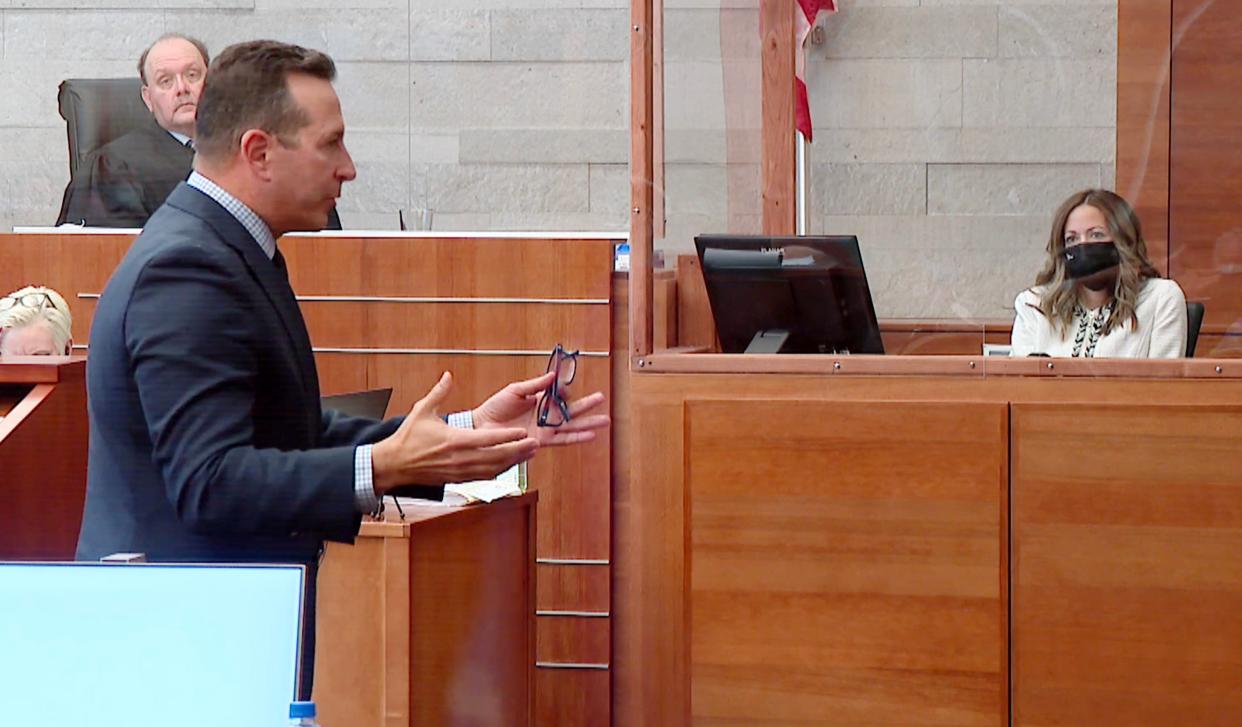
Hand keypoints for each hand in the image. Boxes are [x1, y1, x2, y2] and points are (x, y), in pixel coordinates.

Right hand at [371, 372, 536, 493]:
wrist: (394, 465)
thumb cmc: (408, 438)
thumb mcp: (422, 410)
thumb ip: (439, 393)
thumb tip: (448, 375)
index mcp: (454, 441)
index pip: (487, 439)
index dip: (507, 436)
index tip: (523, 432)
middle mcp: (460, 459)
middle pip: (496, 457)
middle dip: (518, 451)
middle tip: (536, 444)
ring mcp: (461, 471)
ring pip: (494, 469)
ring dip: (514, 462)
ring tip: (530, 453)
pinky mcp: (459, 479)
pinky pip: (485, 476)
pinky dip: (501, 471)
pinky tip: (512, 464)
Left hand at [473, 371, 609, 446]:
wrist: (483, 426)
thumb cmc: (496, 407)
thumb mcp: (516, 390)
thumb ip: (535, 384)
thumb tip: (553, 376)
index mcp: (540, 399)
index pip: (559, 393)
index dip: (564, 388)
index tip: (563, 384)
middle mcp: (545, 415)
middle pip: (571, 409)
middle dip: (587, 404)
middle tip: (602, 398)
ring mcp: (545, 428)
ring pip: (572, 425)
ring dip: (588, 423)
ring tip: (604, 420)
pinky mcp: (541, 440)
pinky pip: (562, 438)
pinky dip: (576, 437)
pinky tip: (590, 435)